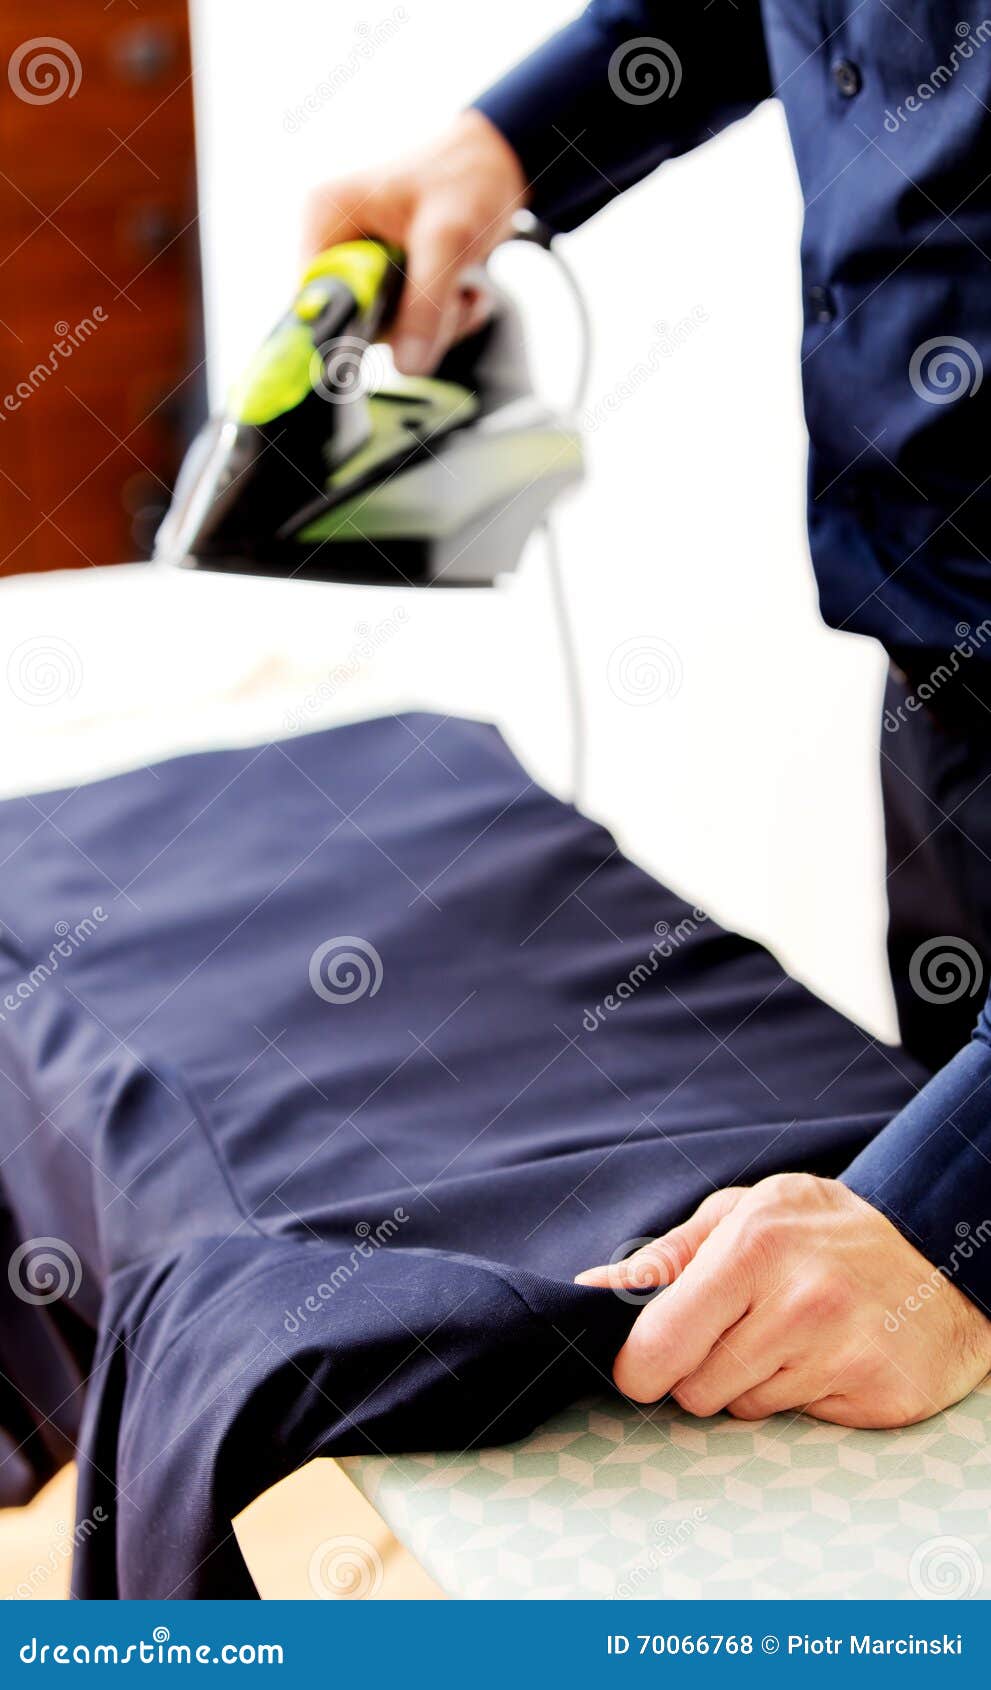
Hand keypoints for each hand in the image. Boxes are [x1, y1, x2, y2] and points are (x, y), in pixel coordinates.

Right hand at [303, 110, 527, 374]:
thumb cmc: (467, 178)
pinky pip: (409, 326)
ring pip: (389, 331)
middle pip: (356, 323)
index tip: (402, 330)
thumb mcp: (447, 240)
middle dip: (412, 324)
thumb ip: (425, 305)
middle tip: (452, 300)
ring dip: (436, 324)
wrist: (500, 164)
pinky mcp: (390, 281)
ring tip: (463, 290)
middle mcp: (335, 244)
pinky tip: (466, 292)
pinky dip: (444, 319)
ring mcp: (362, 265)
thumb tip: (406, 366)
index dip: (355, 327)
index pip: (314, 302)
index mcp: (325, 220)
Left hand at [576, 1174, 990, 1426]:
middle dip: (699, 1370)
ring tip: (788, 1336)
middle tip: (736, 1332)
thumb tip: (593, 1286)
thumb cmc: (822, 1231)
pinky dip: (800, 1398)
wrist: (936, 1252)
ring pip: (743, 1410)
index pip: (658, 1343)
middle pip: (694, 1390)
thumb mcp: (744, 1212)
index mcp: (752, 1247)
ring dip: (751, 1384)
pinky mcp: (878, 1393)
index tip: (644, 1361)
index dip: (639, 1365)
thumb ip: (668, 1254)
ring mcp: (843, 1352)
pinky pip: (797, 1421)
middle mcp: (799, 1302)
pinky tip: (825, 1357)